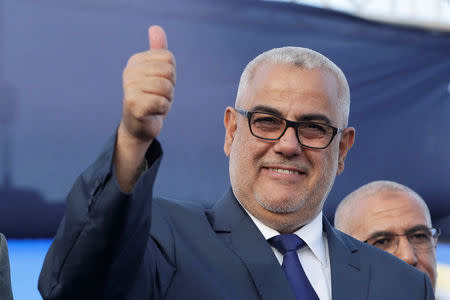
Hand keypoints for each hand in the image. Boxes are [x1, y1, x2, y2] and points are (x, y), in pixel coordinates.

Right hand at [120, 25, 175, 143]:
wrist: (139, 125)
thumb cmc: (150, 97)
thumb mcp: (157, 73)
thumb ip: (158, 51)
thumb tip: (156, 28)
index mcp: (135, 61)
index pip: (169, 58)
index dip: (171, 74)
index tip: (160, 84)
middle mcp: (129, 72)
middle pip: (169, 72)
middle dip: (170, 88)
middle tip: (158, 96)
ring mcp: (129, 88)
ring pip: (166, 87)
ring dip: (167, 99)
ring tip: (156, 103)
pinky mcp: (133, 104)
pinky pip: (162, 103)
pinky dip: (163, 110)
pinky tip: (153, 112)